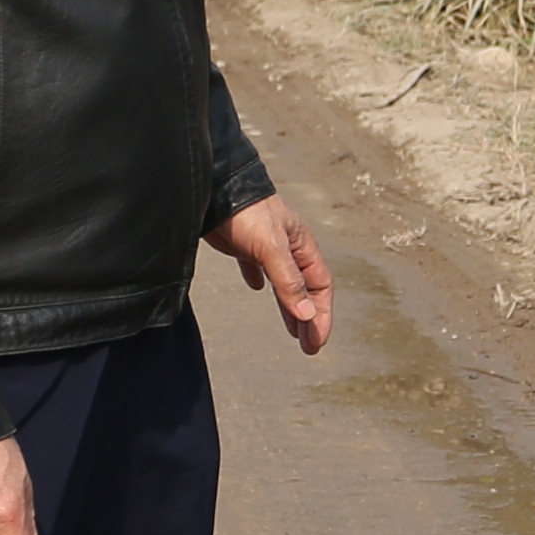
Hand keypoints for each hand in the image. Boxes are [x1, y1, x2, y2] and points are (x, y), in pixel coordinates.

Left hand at [220, 195, 333, 355]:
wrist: (213, 187)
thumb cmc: (247, 213)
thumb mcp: (271, 248)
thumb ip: (288, 281)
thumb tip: (307, 315)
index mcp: (301, 247)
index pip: (320, 286)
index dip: (321, 315)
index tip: (317, 342)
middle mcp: (287, 248)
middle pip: (305, 289)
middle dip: (308, 319)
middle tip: (309, 347)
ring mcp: (265, 246)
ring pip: (284, 283)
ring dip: (289, 307)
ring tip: (292, 332)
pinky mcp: (243, 244)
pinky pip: (256, 267)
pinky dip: (258, 280)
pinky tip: (255, 288)